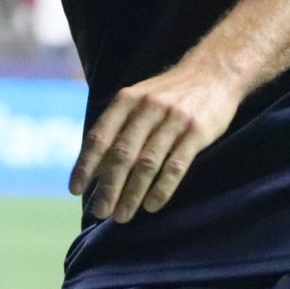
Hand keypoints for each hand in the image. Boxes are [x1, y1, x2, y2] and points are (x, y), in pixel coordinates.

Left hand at [69, 58, 242, 220]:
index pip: (100, 136)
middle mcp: (147, 107)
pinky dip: (162, 188)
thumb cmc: (168, 94)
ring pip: (147, 163)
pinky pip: (176, 165)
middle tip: (99, 212)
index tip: (75, 189)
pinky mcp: (197, 132)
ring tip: (122, 215)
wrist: (214, 73)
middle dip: (108, 186)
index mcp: (127, 99)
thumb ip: (117, 128)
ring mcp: (173, 119)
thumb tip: (93, 169)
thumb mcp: (138, 99)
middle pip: (122, 154)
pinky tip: (151, 206)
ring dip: (132, 193)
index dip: (86, 164)